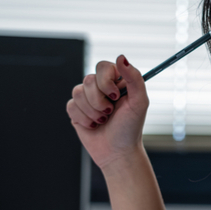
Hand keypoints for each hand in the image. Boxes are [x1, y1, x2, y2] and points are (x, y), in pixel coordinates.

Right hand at [66, 55, 148, 171]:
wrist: (117, 152)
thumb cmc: (131, 128)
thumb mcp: (139, 102)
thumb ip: (134, 77)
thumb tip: (121, 57)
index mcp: (117, 82)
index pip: (103, 66)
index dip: (106, 80)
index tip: (115, 96)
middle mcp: (101, 88)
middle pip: (88, 79)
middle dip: (99, 100)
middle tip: (110, 112)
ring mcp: (87, 98)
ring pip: (77, 92)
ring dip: (93, 111)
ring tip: (103, 120)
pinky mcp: (76, 110)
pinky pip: (71, 105)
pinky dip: (84, 118)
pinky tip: (94, 125)